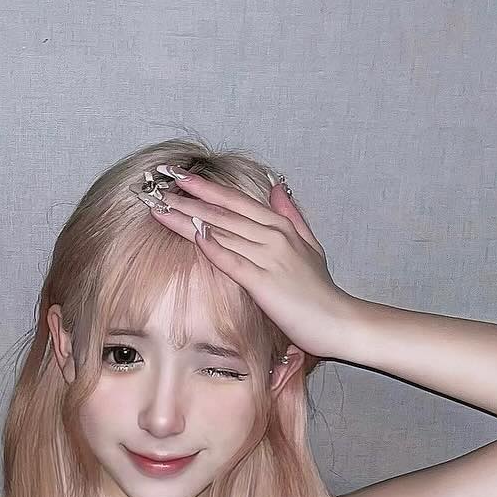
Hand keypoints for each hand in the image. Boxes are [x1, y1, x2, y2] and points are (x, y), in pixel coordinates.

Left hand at [141, 170, 356, 361]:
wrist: (337, 320)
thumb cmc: (320, 290)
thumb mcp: (310, 244)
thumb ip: (291, 215)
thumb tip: (277, 187)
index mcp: (280, 227)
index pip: (237, 201)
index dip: (207, 188)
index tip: (181, 176)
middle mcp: (272, 236)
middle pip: (223, 213)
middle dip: (189, 199)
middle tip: (159, 187)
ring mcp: (268, 258)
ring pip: (222, 233)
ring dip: (190, 219)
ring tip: (162, 209)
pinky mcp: (264, 283)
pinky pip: (233, 261)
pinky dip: (214, 247)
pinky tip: (194, 235)